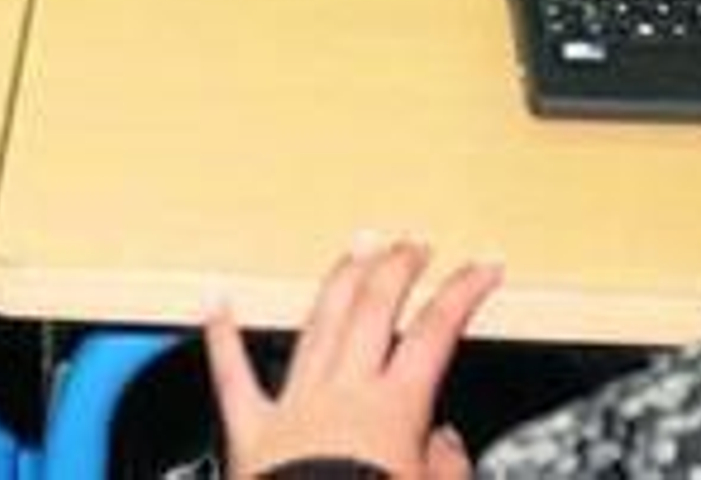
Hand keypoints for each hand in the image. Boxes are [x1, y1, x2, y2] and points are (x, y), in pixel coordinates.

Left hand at [205, 239, 501, 479]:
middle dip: (398, 265)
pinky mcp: (251, 432)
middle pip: (376, 306)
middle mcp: (345, 393)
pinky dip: (222, 337)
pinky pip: (233, 378)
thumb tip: (446, 443)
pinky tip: (217, 302)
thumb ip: (448, 466)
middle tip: (413, 243)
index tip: (483, 267)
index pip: (438, 328)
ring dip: (340, 278)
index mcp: (394, 408)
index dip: (465, 290)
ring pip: (321, 321)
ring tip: (355, 246)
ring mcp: (296, 405)